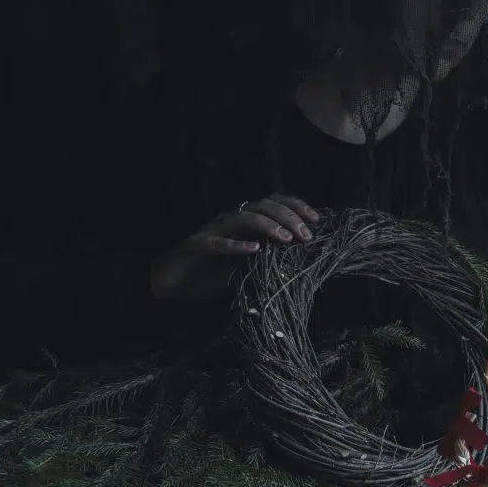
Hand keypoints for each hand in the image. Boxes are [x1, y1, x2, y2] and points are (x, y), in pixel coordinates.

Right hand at [151, 194, 318, 299]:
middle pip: (263, 206)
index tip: (315, 220)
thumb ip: (268, 262)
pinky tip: (254, 250)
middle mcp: (230, 220)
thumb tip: (301, 264)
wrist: (172, 283)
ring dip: (268, 226)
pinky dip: (237, 245)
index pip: (273, 203)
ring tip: (286, 239)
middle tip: (305, 236)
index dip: (296, 207)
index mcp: (243, 221)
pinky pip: (219, 243)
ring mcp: (213, 231)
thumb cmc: (211, 275)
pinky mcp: (198, 246)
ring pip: (244, 217)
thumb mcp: (247, 268)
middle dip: (289, 217)